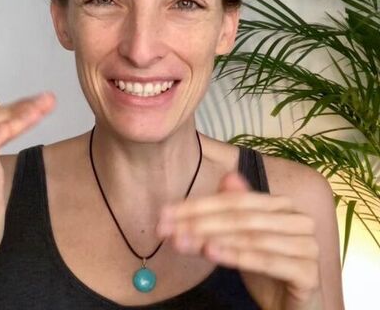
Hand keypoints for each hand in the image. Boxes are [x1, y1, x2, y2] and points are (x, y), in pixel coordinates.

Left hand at [156, 172, 321, 309]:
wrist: (294, 306)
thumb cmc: (268, 267)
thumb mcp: (244, 236)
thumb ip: (235, 208)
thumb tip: (227, 177)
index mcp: (283, 205)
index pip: (235, 200)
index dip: (199, 205)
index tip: (166, 212)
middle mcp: (299, 220)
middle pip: (240, 217)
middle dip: (199, 222)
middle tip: (166, 227)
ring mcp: (307, 246)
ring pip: (249, 237)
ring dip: (211, 237)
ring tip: (181, 239)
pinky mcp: (308, 272)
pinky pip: (266, 260)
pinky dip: (236, 255)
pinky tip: (211, 252)